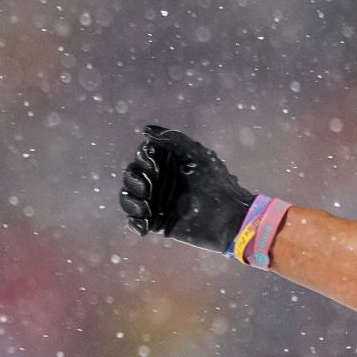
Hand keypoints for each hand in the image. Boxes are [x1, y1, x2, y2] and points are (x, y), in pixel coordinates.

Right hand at [118, 125, 254, 253]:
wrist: (229, 217)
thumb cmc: (218, 182)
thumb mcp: (198, 155)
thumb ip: (175, 139)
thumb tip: (146, 130)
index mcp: (167, 162)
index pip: (142, 156)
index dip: (143, 159)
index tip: (155, 166)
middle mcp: (159, 180)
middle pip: (131, 175)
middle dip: (135, 180)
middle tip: (149, 189)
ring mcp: (156, 201)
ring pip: (128, 197)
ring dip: (131, 201)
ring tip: (146, 208)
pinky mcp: (157, 222)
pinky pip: (134, 221)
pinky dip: (134, 222)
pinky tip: (145, 226)